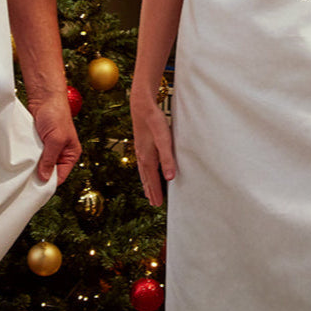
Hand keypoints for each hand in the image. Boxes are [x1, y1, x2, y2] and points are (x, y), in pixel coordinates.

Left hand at [28, 93, 80, 184]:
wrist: (44, 96)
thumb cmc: (55, 114)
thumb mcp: (55, 140)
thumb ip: (49, 159)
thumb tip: (43, 178)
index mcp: (70, 154)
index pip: (59, 176)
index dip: (48, 183)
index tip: (34, 190)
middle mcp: (60, 153)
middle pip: (49, 172)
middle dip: (39, 175)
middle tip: (25, 182)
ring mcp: (48, 148)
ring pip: (39, 164)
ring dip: (32, 166)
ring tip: (22, 172)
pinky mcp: (38, 142)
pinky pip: (32, 155)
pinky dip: (27, 158)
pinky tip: (20, 161)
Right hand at [131, 90, 175, 206]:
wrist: (142, 106)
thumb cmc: (154, 122)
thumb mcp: (164, 139)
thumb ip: (167, 158)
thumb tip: (170, 178)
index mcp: (147, 158)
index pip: (152, 180)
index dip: (156, 192)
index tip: (157, 205)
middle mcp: (141, 156)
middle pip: (146, 178)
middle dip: (150, 191)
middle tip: (154, 204)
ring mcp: (140, 151)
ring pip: (143, 172)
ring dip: (147, 183)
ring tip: (149, 192)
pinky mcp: (141, 145)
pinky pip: (143, 165)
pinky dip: (145, 173)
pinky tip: (147, 171)